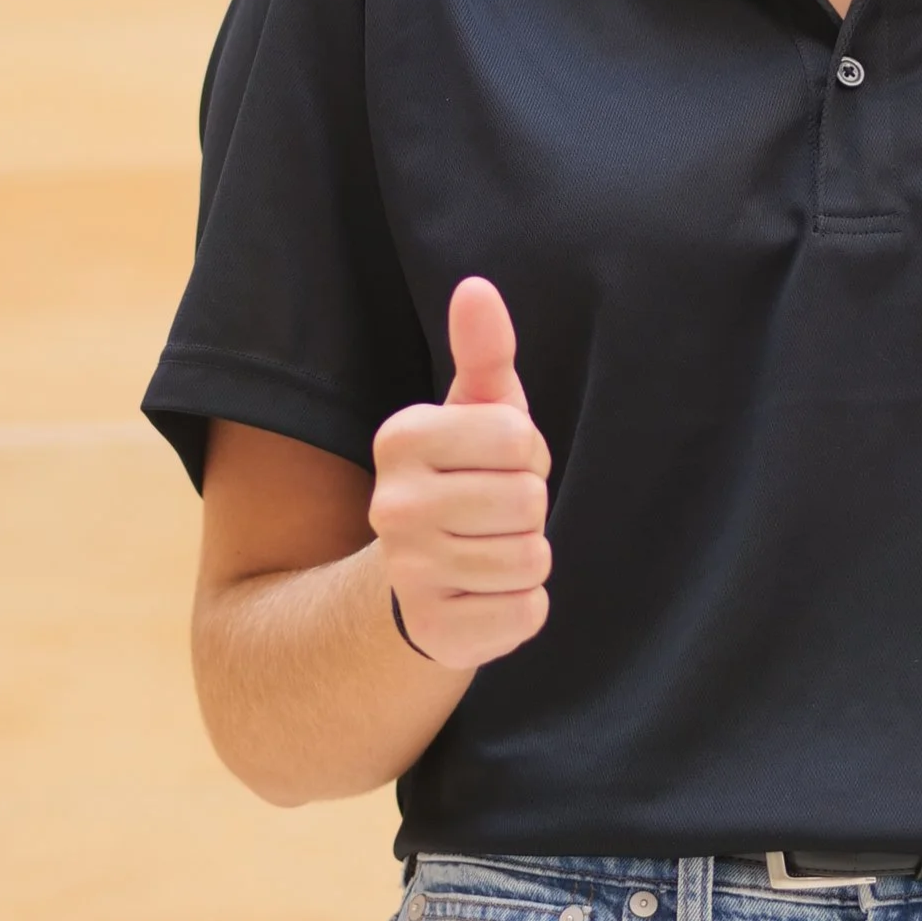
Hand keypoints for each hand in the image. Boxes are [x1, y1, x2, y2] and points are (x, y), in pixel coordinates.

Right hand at [367, 276, 552, 668]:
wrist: (420, 574)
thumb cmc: (466, 472)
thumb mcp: (477, 409)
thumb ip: (482, 350)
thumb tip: (476, 288)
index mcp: (401, 438)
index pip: (519, 438)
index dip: (526, 452)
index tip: (497, 463)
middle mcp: (391, 507)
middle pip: (528, 501)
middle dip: (529, 506)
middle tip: (496, 511)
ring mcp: (408, 575)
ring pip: (530, 559)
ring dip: (527, 556)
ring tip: (491, 549)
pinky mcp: (435, 633)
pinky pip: (527, 613)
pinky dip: (524, 605)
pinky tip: (488, 594)